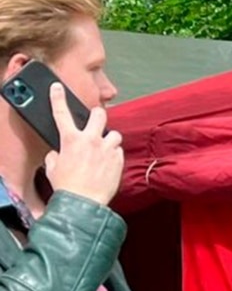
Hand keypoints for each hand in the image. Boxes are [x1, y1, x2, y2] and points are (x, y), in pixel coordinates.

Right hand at [42, 84, 123, 205]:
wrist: (83, 203)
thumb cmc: (66, 186)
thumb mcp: (53, 166)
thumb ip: (57, 154)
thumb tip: (60, 153)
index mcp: (70, 139)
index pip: (61, 113)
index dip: (58, 97)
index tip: (58, 87)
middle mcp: (91, 140)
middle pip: (99, 115)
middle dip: (97, 115)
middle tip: (95, 121)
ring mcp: (107, 150)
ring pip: (114, 134)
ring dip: (109, 138)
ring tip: (105, 147)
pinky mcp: (118, 161)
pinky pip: (119, 151)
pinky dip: (114, 154)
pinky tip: (109, 162)